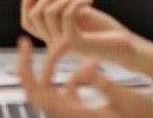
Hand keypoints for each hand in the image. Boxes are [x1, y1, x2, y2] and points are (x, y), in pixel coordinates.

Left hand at [17, 37, 152, 117]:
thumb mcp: (126, 101)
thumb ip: (104, 86)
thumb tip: (87, 68)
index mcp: (74, 116)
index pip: (38, 92)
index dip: (26, 67)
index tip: (26, 43)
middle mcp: (68, 117)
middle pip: (35, 91)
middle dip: (29, 65)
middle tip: (27, 42)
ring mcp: (71, 116)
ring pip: (50, 88)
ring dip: (56, 66)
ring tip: (69, 45)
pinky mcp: (79, 113)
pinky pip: (67, 91)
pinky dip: (75, 76)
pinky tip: (94, 64)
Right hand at [21, 0, 137, 62]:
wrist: (125, 46)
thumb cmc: (103, 30)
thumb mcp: (78, 12)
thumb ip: (59, 3)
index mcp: (52, 37)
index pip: (28, 21)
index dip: (26, 3)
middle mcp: (53, 43)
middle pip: (34, 15)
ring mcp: (62, 45)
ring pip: (48, 12)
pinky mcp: (75, 43)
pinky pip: (67, 15)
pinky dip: (77, 1)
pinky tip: (89, 0)